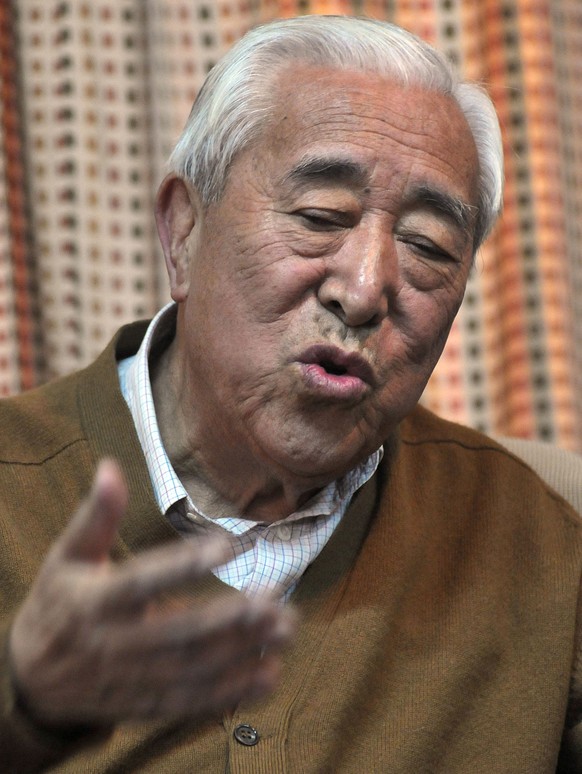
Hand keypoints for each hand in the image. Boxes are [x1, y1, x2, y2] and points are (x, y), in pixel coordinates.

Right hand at [9, 460, 294, 727]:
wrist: (31, 679)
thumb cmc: (56, 604)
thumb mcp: (67, 557)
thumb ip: (95, 516)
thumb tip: (110, 466)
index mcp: (94, 602)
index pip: (141, 583)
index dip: (182, 566)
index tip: (226, 546)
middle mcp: (114, 645)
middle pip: (177, 635)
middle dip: (228, 619)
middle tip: (273, 600)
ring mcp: (132, 680)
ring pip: (192, 670)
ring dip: (242, 653)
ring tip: (285, 630)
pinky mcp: (145, 704)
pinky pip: (191, 702)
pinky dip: (231, 693)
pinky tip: (269, 675)